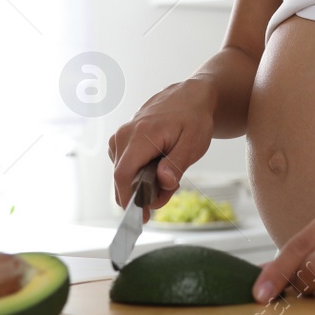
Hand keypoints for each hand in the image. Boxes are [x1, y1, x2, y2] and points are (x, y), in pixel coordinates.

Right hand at [108, 77, 216, 217]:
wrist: (189, 97)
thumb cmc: (193, 119)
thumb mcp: (193, 143)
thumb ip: (177, 164)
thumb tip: (162, 182)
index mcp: (141, 135)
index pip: (123, 175)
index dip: (128, 200)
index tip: (141, 217)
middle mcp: (124, 135)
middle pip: (122, 178)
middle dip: (142, 194)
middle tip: (170, 190)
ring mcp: (120, 136)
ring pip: (123, 174)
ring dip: (143, 183)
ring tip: (169, 173)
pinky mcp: (121, 140)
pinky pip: (125, 165)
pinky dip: (139, 173)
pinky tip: (158, 167)